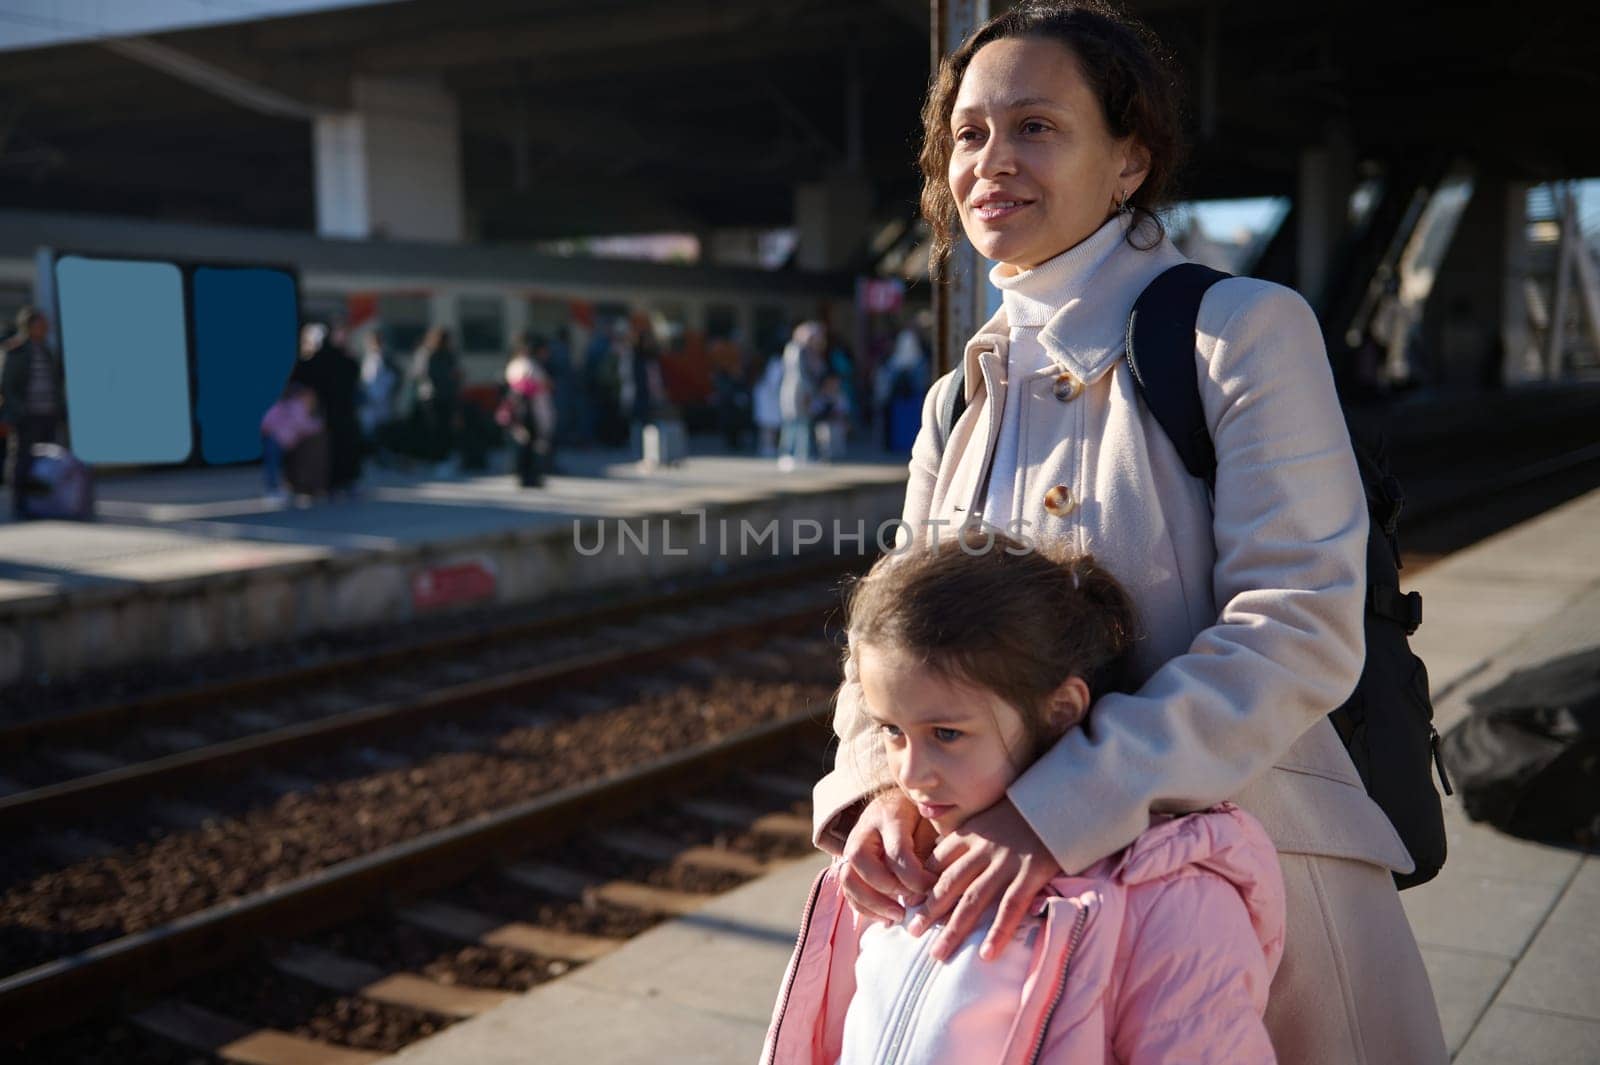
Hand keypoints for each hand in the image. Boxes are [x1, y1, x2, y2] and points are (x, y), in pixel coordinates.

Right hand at [839, 791, 936, 924]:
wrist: (895, 801)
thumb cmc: (919, 813)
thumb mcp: (929, 823)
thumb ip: (928, 849)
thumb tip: (926, 887)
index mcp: (889, 816)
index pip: (896, 851)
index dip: (914, 877)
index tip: (932, 888)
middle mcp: (864, 830)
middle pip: (861, 862)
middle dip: (886, 890)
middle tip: (910, 906)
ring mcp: (851, 846)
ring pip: (848, 878)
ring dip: (871, 904)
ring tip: (897, 916)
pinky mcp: (848, 862)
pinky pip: (847, 889)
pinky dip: (864, 907)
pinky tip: (886, 917)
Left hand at [912, 797, 1060, 961]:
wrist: (1063, 799)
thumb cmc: (1027, 809)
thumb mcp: (990, 814)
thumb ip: (969, 831)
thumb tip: (938, 839)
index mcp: (971, 833)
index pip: (938, 861)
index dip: (922, 883)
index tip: (909, 902)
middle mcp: (983, 849)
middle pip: (949, 884)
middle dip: (928, 910)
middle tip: (911, 931)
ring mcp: (1006, 863)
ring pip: (973, 900)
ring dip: (953, 929)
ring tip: (938, 953)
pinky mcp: (1031, 874)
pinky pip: (1010, 907)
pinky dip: (997, 932)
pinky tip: (986, 954)